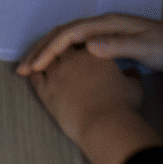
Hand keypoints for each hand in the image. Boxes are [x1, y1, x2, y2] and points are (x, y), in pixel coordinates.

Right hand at [19, 14, 162, 74]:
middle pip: (63, 34)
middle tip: (22, 68)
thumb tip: (87, 45)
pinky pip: (76, 47)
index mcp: (107, 23)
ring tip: (32, 68)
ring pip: (67, 39)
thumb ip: (118, 45)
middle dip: (41, 50)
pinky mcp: (109, 42)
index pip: (69, 33)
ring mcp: (105, 32)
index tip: (35, 66)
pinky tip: (57, 68)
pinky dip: (61, 56)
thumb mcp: (146, 47)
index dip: (50, 49)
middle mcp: (102, 25)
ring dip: (48, 52)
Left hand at [23, 47, 161, 163]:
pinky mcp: (46, 91)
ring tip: (33, 60)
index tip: (72, 45)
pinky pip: (34, 77)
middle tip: (48, 48)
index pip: (79, 40)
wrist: (105, 123)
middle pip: (58, 46)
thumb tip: (132, 73)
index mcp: (93, 53)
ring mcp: (57, 73)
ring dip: (38, 58)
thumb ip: (131, 76)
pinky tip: (28, 72)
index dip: (75, 42)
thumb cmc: (122, 105)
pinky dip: (31, 72)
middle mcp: (72, 59)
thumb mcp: (134, 86)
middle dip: (54, 46)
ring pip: (42, 58)